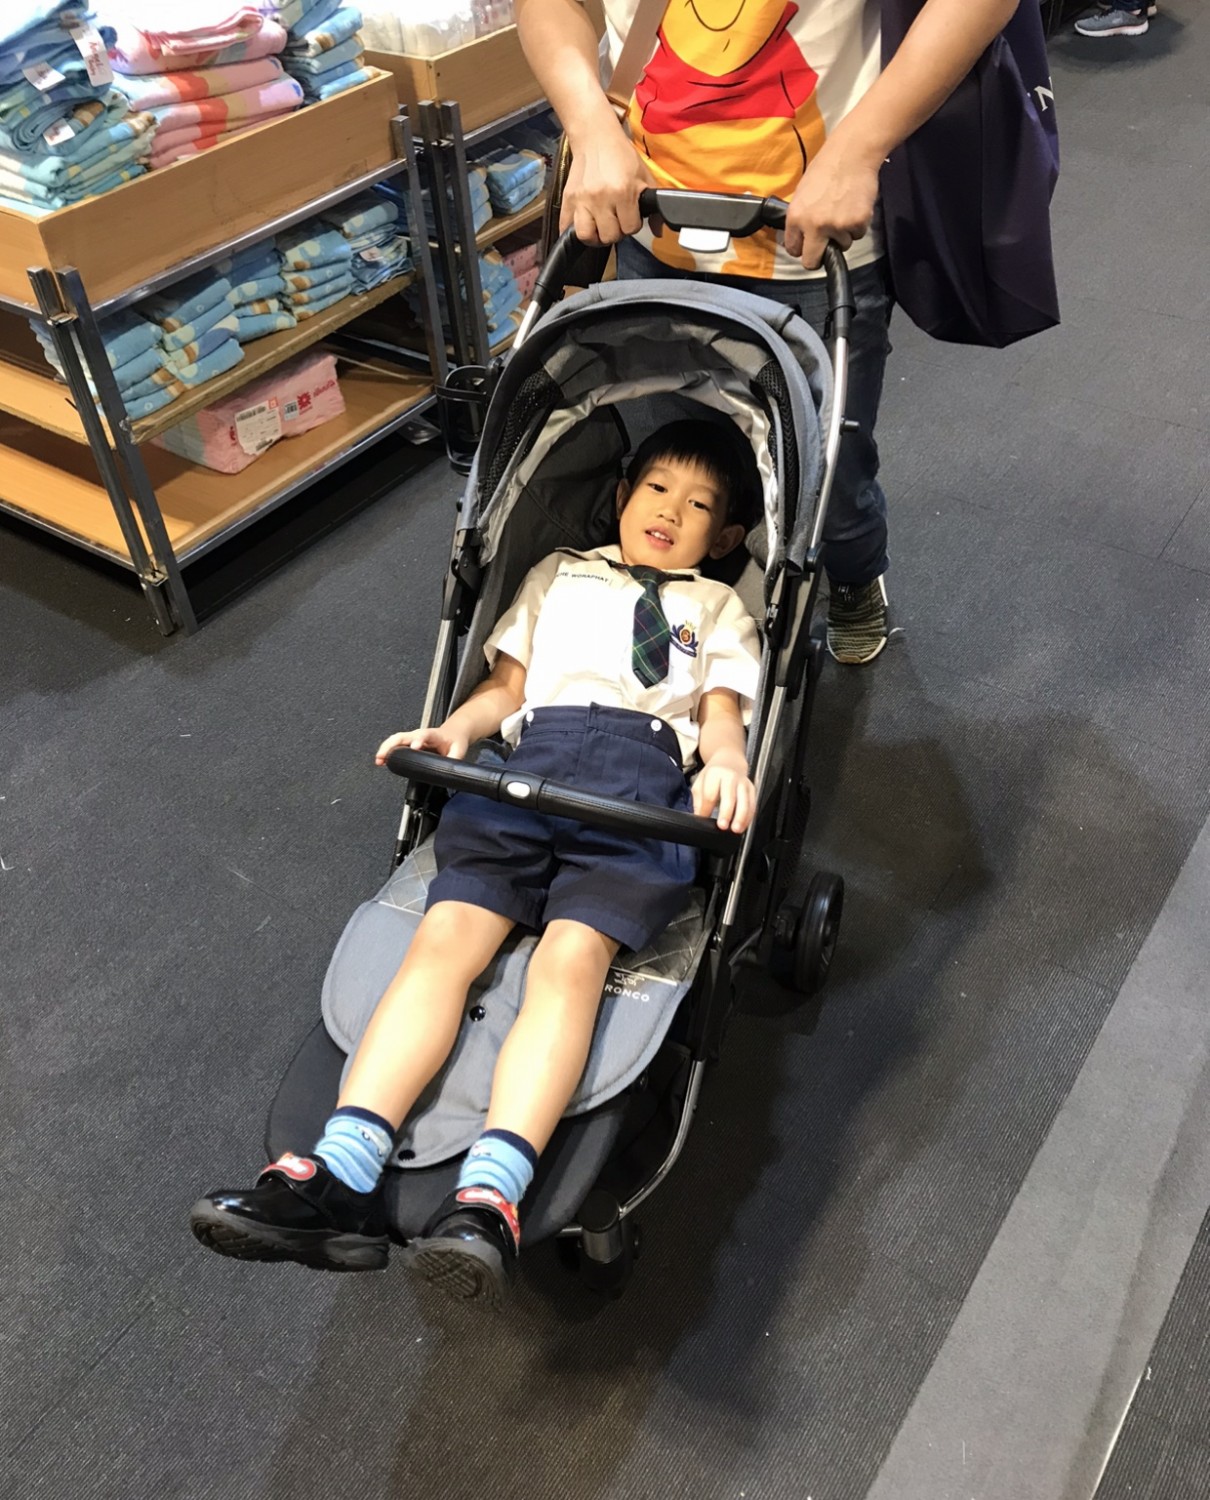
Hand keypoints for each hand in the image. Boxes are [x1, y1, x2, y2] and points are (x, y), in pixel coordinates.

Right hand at [375, 726, 468, 765]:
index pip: (424, 735)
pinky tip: (381, 760)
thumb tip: (449, 772)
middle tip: (384, 756)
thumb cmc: (455, 740)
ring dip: (386, 748)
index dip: (418, 740)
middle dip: (392, 745)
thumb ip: (454, 760)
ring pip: (396, 740)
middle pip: (403, 736)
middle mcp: (420, 734)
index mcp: (433, 734)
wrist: (453, 733)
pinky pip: (396, 744)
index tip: (414, 747)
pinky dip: (387, 751)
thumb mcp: (459, 750)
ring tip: (379, 760)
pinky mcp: (409, 743)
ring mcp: (413, 738)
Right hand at [560, 124, 654, 245]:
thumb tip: (658, 231)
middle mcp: (600, 198)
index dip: (632, 224)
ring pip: (586, 236)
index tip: (630, 214)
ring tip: (599, 225)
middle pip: (609, 236)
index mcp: (622, 192)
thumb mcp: (644, 177)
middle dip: (615, 230)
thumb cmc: (622, 157)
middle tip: (615, 218)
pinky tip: (585, 222)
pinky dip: (573, 230)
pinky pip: (566, 227)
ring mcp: (581, 200)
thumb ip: (653, 207)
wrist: (597, 138)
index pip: (630, 228)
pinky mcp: (567, 199)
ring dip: (595, 234)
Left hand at [693, 752, 755, 833]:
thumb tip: (699, 817)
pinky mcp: (752, 789)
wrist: (729, 760)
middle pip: (729, 797)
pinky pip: (752, 804)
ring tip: (736, 829)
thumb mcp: (700, 783)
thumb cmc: (713, 775)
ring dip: (741, 817)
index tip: (704, 819)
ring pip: (744, 801)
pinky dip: (749, 816)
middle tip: (722, 826)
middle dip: (726, 813)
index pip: (710, 794)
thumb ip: (698, 800)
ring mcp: (743, 783)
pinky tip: (743, 825)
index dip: (706, 809)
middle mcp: (731, 777)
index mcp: (715, 774)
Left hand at [784, 130, 881, 269]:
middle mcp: (814, 225)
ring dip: (843, 234)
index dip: (802, 249)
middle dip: (818, 258)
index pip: (794, 249)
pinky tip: (855, 206)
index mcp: (796, 217)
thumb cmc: (827, 168)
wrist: (852, 153)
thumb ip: (800, 218)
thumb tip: (800, 237)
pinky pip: (857, 235)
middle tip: (825, 249)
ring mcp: (837, 226)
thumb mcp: (802, 193)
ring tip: (844, 210)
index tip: (807, 248)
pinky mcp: (857, 223)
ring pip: (841, 245)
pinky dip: (858, 224)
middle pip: (812, 262)